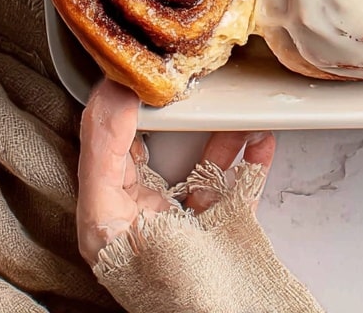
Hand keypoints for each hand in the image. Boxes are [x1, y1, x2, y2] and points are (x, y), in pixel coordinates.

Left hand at [77, 78, 275, 265]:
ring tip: (231, 107)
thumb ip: (105, 156)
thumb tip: (109, 99)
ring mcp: (191, 221)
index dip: (111, 106)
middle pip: (156, 147)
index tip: (128, 72)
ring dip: (222, 131)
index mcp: (109, 216)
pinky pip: (241, 180)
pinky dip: (253, 157)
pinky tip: (260, 139)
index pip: (103, 147)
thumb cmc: (165, 291)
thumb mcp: (114, 220)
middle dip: (170, 112)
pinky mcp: (229, 225)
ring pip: (204, 158)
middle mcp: (148, 215)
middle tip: (176, 77)